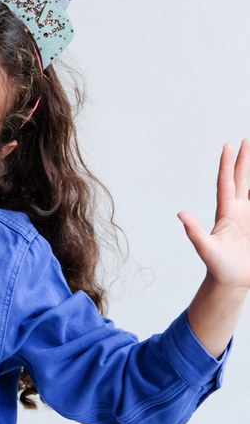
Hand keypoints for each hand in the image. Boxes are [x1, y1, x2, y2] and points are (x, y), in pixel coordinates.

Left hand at [181, 141, 249, 357]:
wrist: (231, 282)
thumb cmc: (217, 268)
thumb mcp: (206, 249)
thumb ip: (195, 232)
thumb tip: (180, 215)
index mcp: (226, 213)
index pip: (227, 182)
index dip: (227, 164)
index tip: (228, 146)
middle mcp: (238, 211)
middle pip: (242, 180)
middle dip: (244, 161)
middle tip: (246, 141)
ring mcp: (249, 219)